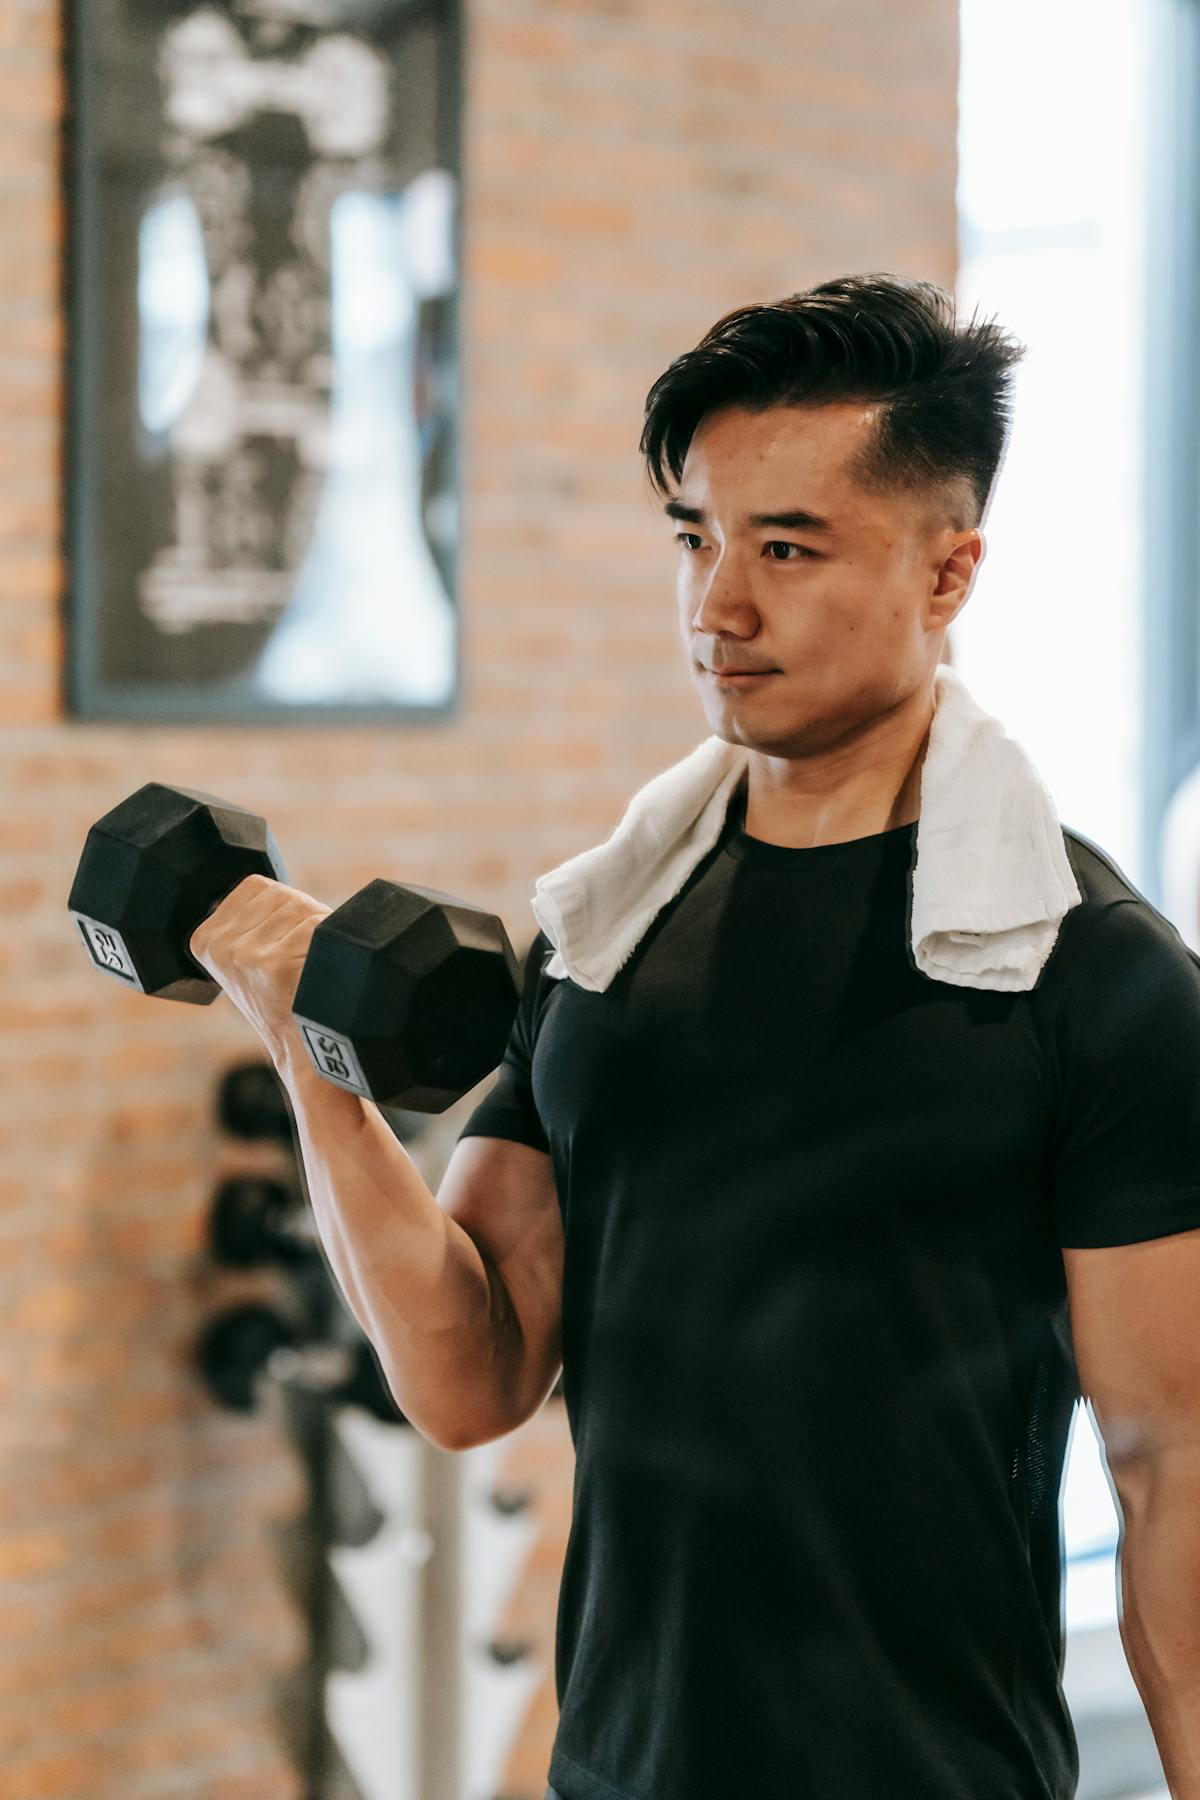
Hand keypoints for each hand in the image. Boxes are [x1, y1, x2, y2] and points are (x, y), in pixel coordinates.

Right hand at [188, 874, 332, 1063]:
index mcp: (204, 938)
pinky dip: (330, 944)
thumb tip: (275, 889)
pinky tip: (318, 971)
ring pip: (302, 908)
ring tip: (310, 965)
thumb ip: (248, 919)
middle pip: (282, 895)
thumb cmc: (280, 995)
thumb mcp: (243, 956)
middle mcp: (220, 945)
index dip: (282, 908)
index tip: (282, 943)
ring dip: (319, 930)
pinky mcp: (275, 963)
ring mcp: (245, 954)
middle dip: (304, 917)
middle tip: (302, 957)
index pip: (255, 886)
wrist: (298, 1045)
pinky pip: (318, 926)